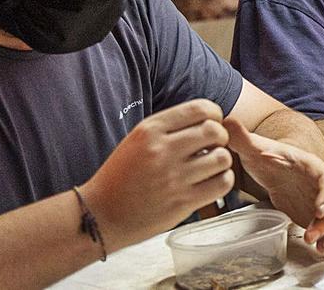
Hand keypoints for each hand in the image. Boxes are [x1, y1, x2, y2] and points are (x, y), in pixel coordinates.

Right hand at [81, 99, 233, 250]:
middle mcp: (162, 150)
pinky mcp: (182, 202)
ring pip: (222, 157)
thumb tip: (206, 119)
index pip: (200, 108)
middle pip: (215, 131)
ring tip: (212, 166)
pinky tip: (212, 182)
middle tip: (214, 146)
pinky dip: (223, 180)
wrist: (100, 215)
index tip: (213, 122)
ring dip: (222, 160)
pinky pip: (222, 183)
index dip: (214, 114)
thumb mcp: (137, 140)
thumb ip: (168, 128)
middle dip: (221, 137)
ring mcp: (173, 177)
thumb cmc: (119, 178)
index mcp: (150, 130)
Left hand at [223, 118, 323, 252]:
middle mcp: (322, 185)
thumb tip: (226, 121)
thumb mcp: (255, 148)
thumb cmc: (270, 158)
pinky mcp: (319, 215)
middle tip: (311, 235)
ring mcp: (323, 200)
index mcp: (312, 167)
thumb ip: (243, 138)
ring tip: (318, 246)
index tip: (318, 209)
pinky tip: (320, 247)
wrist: (277, 167)